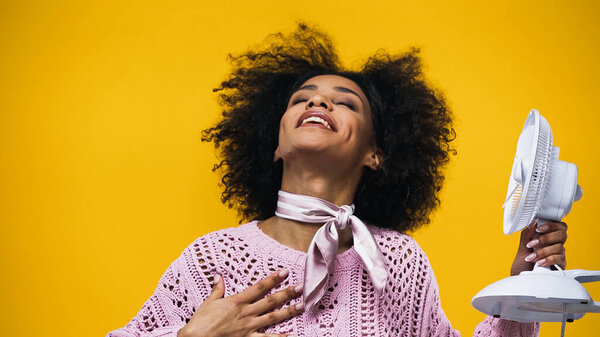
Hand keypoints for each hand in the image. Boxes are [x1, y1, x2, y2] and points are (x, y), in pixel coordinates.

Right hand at [177, 269, 303, 336]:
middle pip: (270, 301)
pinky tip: (291, 335)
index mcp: (237, 302)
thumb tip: (219, 276)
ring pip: (273, 318)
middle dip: (287, 293)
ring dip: (288, 312)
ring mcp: (248, 328)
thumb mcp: (208, 302)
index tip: (285, 272)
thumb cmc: (201, 322)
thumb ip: (217, 289)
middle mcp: (246, 313)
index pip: (259, 287)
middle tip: (301, 287)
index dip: (273, 279)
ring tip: (301, 306)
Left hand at [510, 220, 567, 275]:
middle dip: (546, 238)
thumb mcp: (522, 247)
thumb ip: (528, 234)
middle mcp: (555, 245)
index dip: (552, 225)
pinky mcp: (560, 266)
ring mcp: (559, 255)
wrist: (521, 279)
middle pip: (562, 234)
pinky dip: (548, 259)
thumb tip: (533, 221)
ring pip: (559, 247)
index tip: (539, 228)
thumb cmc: (522, 264)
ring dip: (543, 251)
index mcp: (547, 238)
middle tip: (533, 244)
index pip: (559, 226)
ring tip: (532, 257)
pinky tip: (539, 262)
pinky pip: (560, 259)